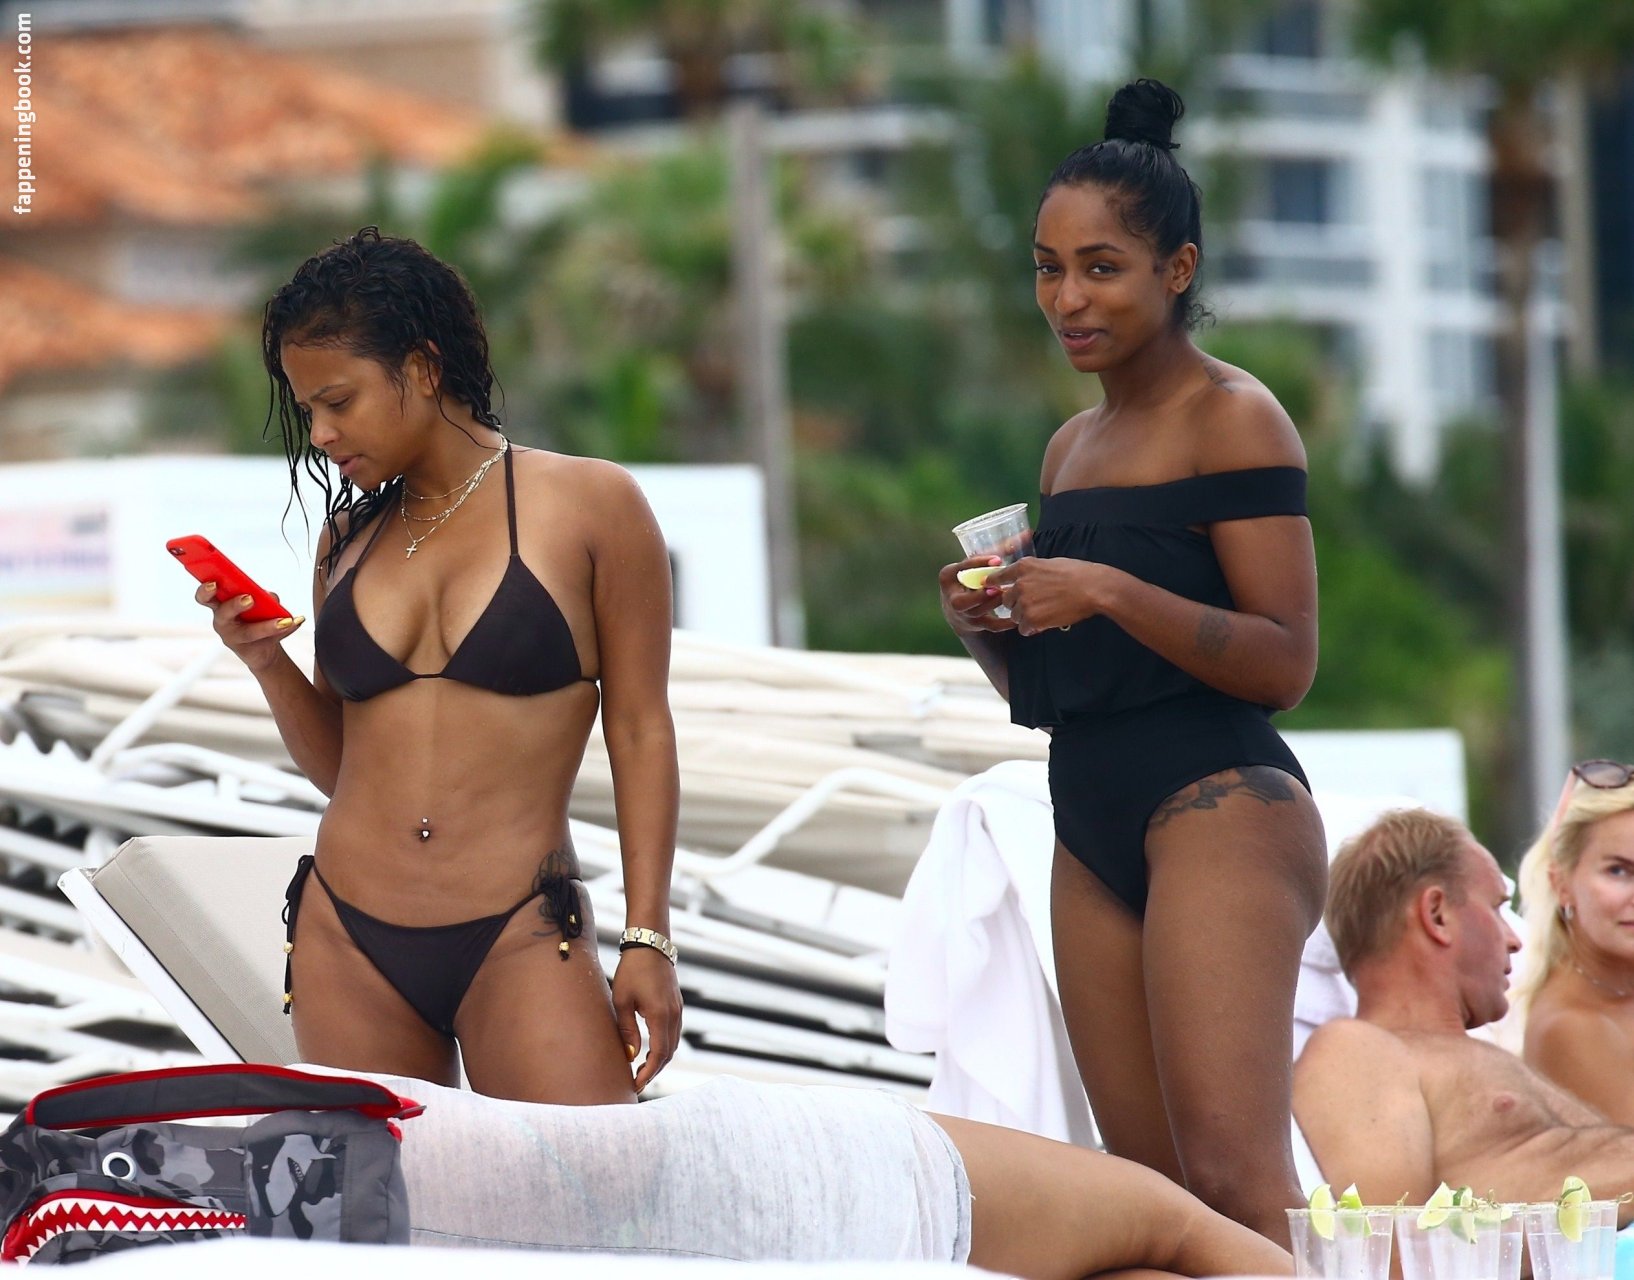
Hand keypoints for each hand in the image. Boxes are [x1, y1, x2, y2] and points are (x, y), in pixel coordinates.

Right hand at [196, 582, 302, 671]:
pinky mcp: (248, 651)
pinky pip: (268, 640)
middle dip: (235, 605)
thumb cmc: (255, 617)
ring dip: (267, 626)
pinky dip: (285, 630)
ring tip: (284, 621)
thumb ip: (264, 597)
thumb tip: (270, 598)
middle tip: (249, 598)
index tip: (213, 583)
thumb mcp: (259, 602)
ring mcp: (234, 639)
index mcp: (219, 605)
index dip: (205, 590)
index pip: (205, 597)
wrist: (262, 648)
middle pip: (222, 614)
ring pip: (248, 633)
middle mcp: (223, 622)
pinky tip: (296, 622)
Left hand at [612, 944, 682, 1091]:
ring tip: (641, 1070)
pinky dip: (664, 1047)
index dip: (647, 1073)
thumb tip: (630, 1055)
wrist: (650, 944)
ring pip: (673, 1044)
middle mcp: (674, 1015)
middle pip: (668, 1053)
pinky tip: (649, 1050)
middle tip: (636, 1082)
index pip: (658, 1055)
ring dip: (659, 1060)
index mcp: (660, 1015)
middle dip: (653, 1071)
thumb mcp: (622, 1000)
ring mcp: (678, 1010)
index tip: (634, 1085)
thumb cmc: (632, 970)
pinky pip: (673, 1033)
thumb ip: (627, 1029)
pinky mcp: (676, 1005)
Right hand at [939, 555, 1017, 634]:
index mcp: (947, 576)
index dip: (979, 564)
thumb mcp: (974, 563)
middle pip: (962, 601)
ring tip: (1008, 595)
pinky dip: (1004, 623)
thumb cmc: (970, 577)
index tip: (998, 560)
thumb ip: (996, 550)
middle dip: (979, 595)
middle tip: (997, 587)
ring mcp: (963, 614)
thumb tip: (1025, 535)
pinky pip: (991, 625)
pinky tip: (1016, 615)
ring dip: (994, 604)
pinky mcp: (976, 624)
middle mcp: (951, 597)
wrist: (959, 607)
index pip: (961, 569)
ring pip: (977, 612)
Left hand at [985, 557, 1103, 635]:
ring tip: (1046, 613)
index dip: (994, 584)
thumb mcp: (1049, 564)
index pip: (997, 577)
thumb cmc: (1077, 574)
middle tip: (1035, 605)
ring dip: (1026, 617)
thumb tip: (1022, 580)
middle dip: (1017, 605)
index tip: (989, 589)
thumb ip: (1031, 572)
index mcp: (1023, 567)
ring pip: (1015, 616)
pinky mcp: (1032, 619)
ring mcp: (1024, 602)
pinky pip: (1024, 629)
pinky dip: (1033, 628)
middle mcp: (1020, 583)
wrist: (1093, 588)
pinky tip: (1046, 623)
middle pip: (1006, 600)